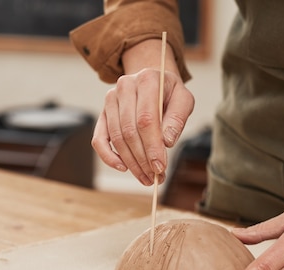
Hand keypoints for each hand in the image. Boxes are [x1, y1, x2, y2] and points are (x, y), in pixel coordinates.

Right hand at [92, 67, 193, 185]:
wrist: (152, 79)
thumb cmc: (169, 93)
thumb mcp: (183, 99)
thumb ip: (177, 118)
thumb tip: (166, 142)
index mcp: (146, 80)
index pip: (146, 119)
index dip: (152, 146)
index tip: (160, 167)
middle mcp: (124, 87)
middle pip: (130, 131)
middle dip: (143, 159)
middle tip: (155, 177)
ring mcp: (110, 100)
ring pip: (117, 138)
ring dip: (131, 162)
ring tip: (146, 177)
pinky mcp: (103, 113)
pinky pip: (99, 139)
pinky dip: (108, 156)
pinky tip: (123, 167)